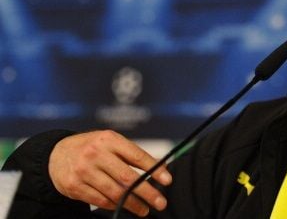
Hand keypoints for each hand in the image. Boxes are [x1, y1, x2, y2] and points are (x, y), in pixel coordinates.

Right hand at [48, 130, 171, 216]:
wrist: (55, 154)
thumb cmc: (91, 147)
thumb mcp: (110, 142)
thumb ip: (131, 153)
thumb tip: (158, 167)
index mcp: (109, 139)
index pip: (137, 156)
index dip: (154, 169)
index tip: (167, 180)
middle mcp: (96, 154)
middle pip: (128, 178)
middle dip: (147, 192)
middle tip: (161, 202)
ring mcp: (84, 171)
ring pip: (115, 192)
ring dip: (133, 204)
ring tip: (145, 210)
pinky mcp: (74, 186)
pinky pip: (100, 200)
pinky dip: (115, 205)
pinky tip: (124, 207)